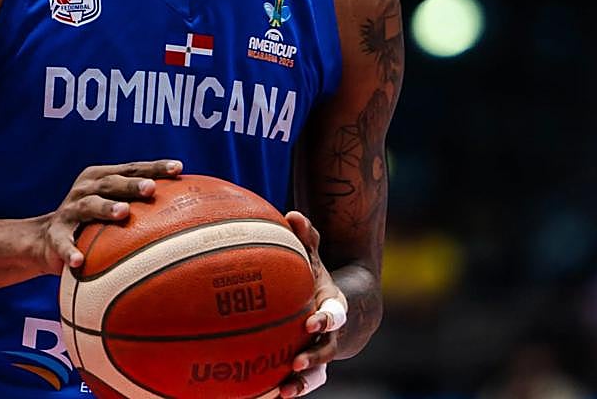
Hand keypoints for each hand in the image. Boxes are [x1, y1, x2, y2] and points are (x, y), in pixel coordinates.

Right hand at [35, 159, 182, 273]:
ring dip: (105, 208)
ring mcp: (69, 211)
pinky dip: (70, 250)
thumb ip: (142, 207)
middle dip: (131, 184)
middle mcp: (86, 189)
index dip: (155, 167)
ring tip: (123, 213)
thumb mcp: (113, 208)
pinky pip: (63, 244)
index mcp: (102, 178)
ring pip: (88, 206)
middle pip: (111, 183)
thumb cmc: (93, 222)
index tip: (178, 168)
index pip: (133, 169)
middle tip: (151, 189)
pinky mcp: (55, 236)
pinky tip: (78, 261)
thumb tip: (191, 216)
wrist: (46, 239)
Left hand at [280, 210, 347, 397]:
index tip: (311, 322)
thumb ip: (306, 237)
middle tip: (297, 363)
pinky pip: (300, 381)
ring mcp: (321, 352)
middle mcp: (331, 333)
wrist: (331, 306)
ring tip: (283, 392)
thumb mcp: (313, 256)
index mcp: (333, 306)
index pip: (335, 314)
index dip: (325, 319)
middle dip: (315, 358)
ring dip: (303, 384)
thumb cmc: (315, 277)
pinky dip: (286, 389)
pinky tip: (262, 395)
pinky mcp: (308, 366)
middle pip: (328, 350)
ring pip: (318, 373)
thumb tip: (293, 215)